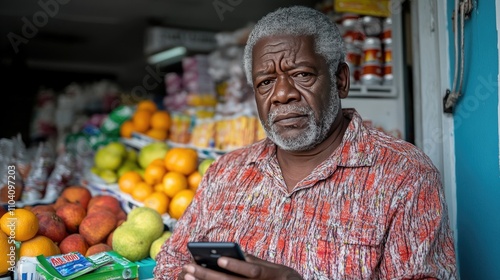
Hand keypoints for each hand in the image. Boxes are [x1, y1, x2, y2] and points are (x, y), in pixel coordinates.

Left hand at [179, 254, 302, 279]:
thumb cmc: (284, 279)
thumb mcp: (276, 269)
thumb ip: (256, 261)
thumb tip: (236, 253)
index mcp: (270, 275)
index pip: (252, 271)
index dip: (236, 265)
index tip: (219, 258)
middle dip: (208, 276)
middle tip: (188, 267)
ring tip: (186, 276)